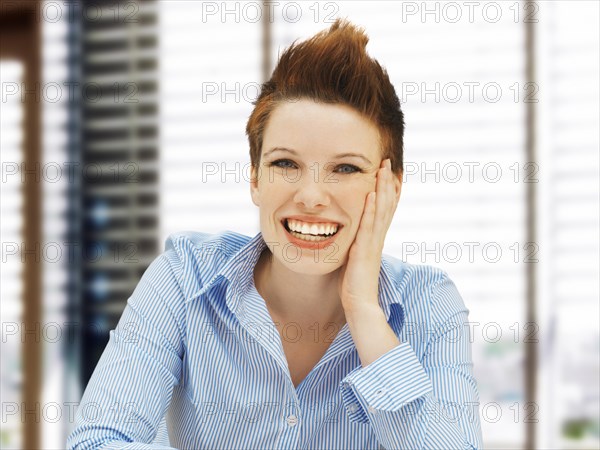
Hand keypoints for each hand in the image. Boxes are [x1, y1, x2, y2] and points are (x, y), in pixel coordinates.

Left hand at [338, 158, 401, 312]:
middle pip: (387, 204)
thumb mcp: (356, 258)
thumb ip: (357, 244)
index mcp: (375, 238)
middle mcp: (377, 237)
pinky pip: (369, 225)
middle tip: (388, 162)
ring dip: (382, 188)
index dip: (388, 190)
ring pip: (381, 210)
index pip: (385, 209)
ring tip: (383, 169)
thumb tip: (352, 236)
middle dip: (387, 182)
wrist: (359, 304)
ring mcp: (373, 242)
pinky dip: (372, 209)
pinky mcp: (365, 249)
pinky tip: (372, 194)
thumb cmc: (355, 284)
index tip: (389, 172)